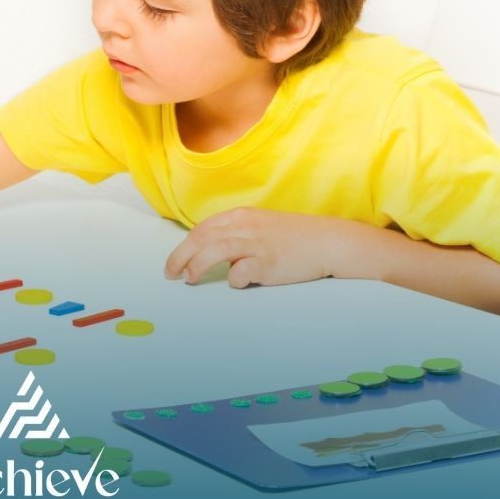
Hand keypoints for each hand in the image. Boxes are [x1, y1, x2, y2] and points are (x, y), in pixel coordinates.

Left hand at [164, 208, 352, 288]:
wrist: (328, 241)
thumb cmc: (293, 238)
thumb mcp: (260, 227)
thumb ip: (236, 234)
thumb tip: (208, 252)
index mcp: (241, 216)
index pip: (202, 229)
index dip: (183, 246)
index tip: (175, 263)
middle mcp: (247, 226)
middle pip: (202, 238)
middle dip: (180, 256)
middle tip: (171, 274)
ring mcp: (259, 243)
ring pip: (216, 249)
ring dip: (197, 265)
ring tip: (189, 279)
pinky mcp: (271, 262)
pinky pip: (243, 270)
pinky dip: (233, 277)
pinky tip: (235, 282)